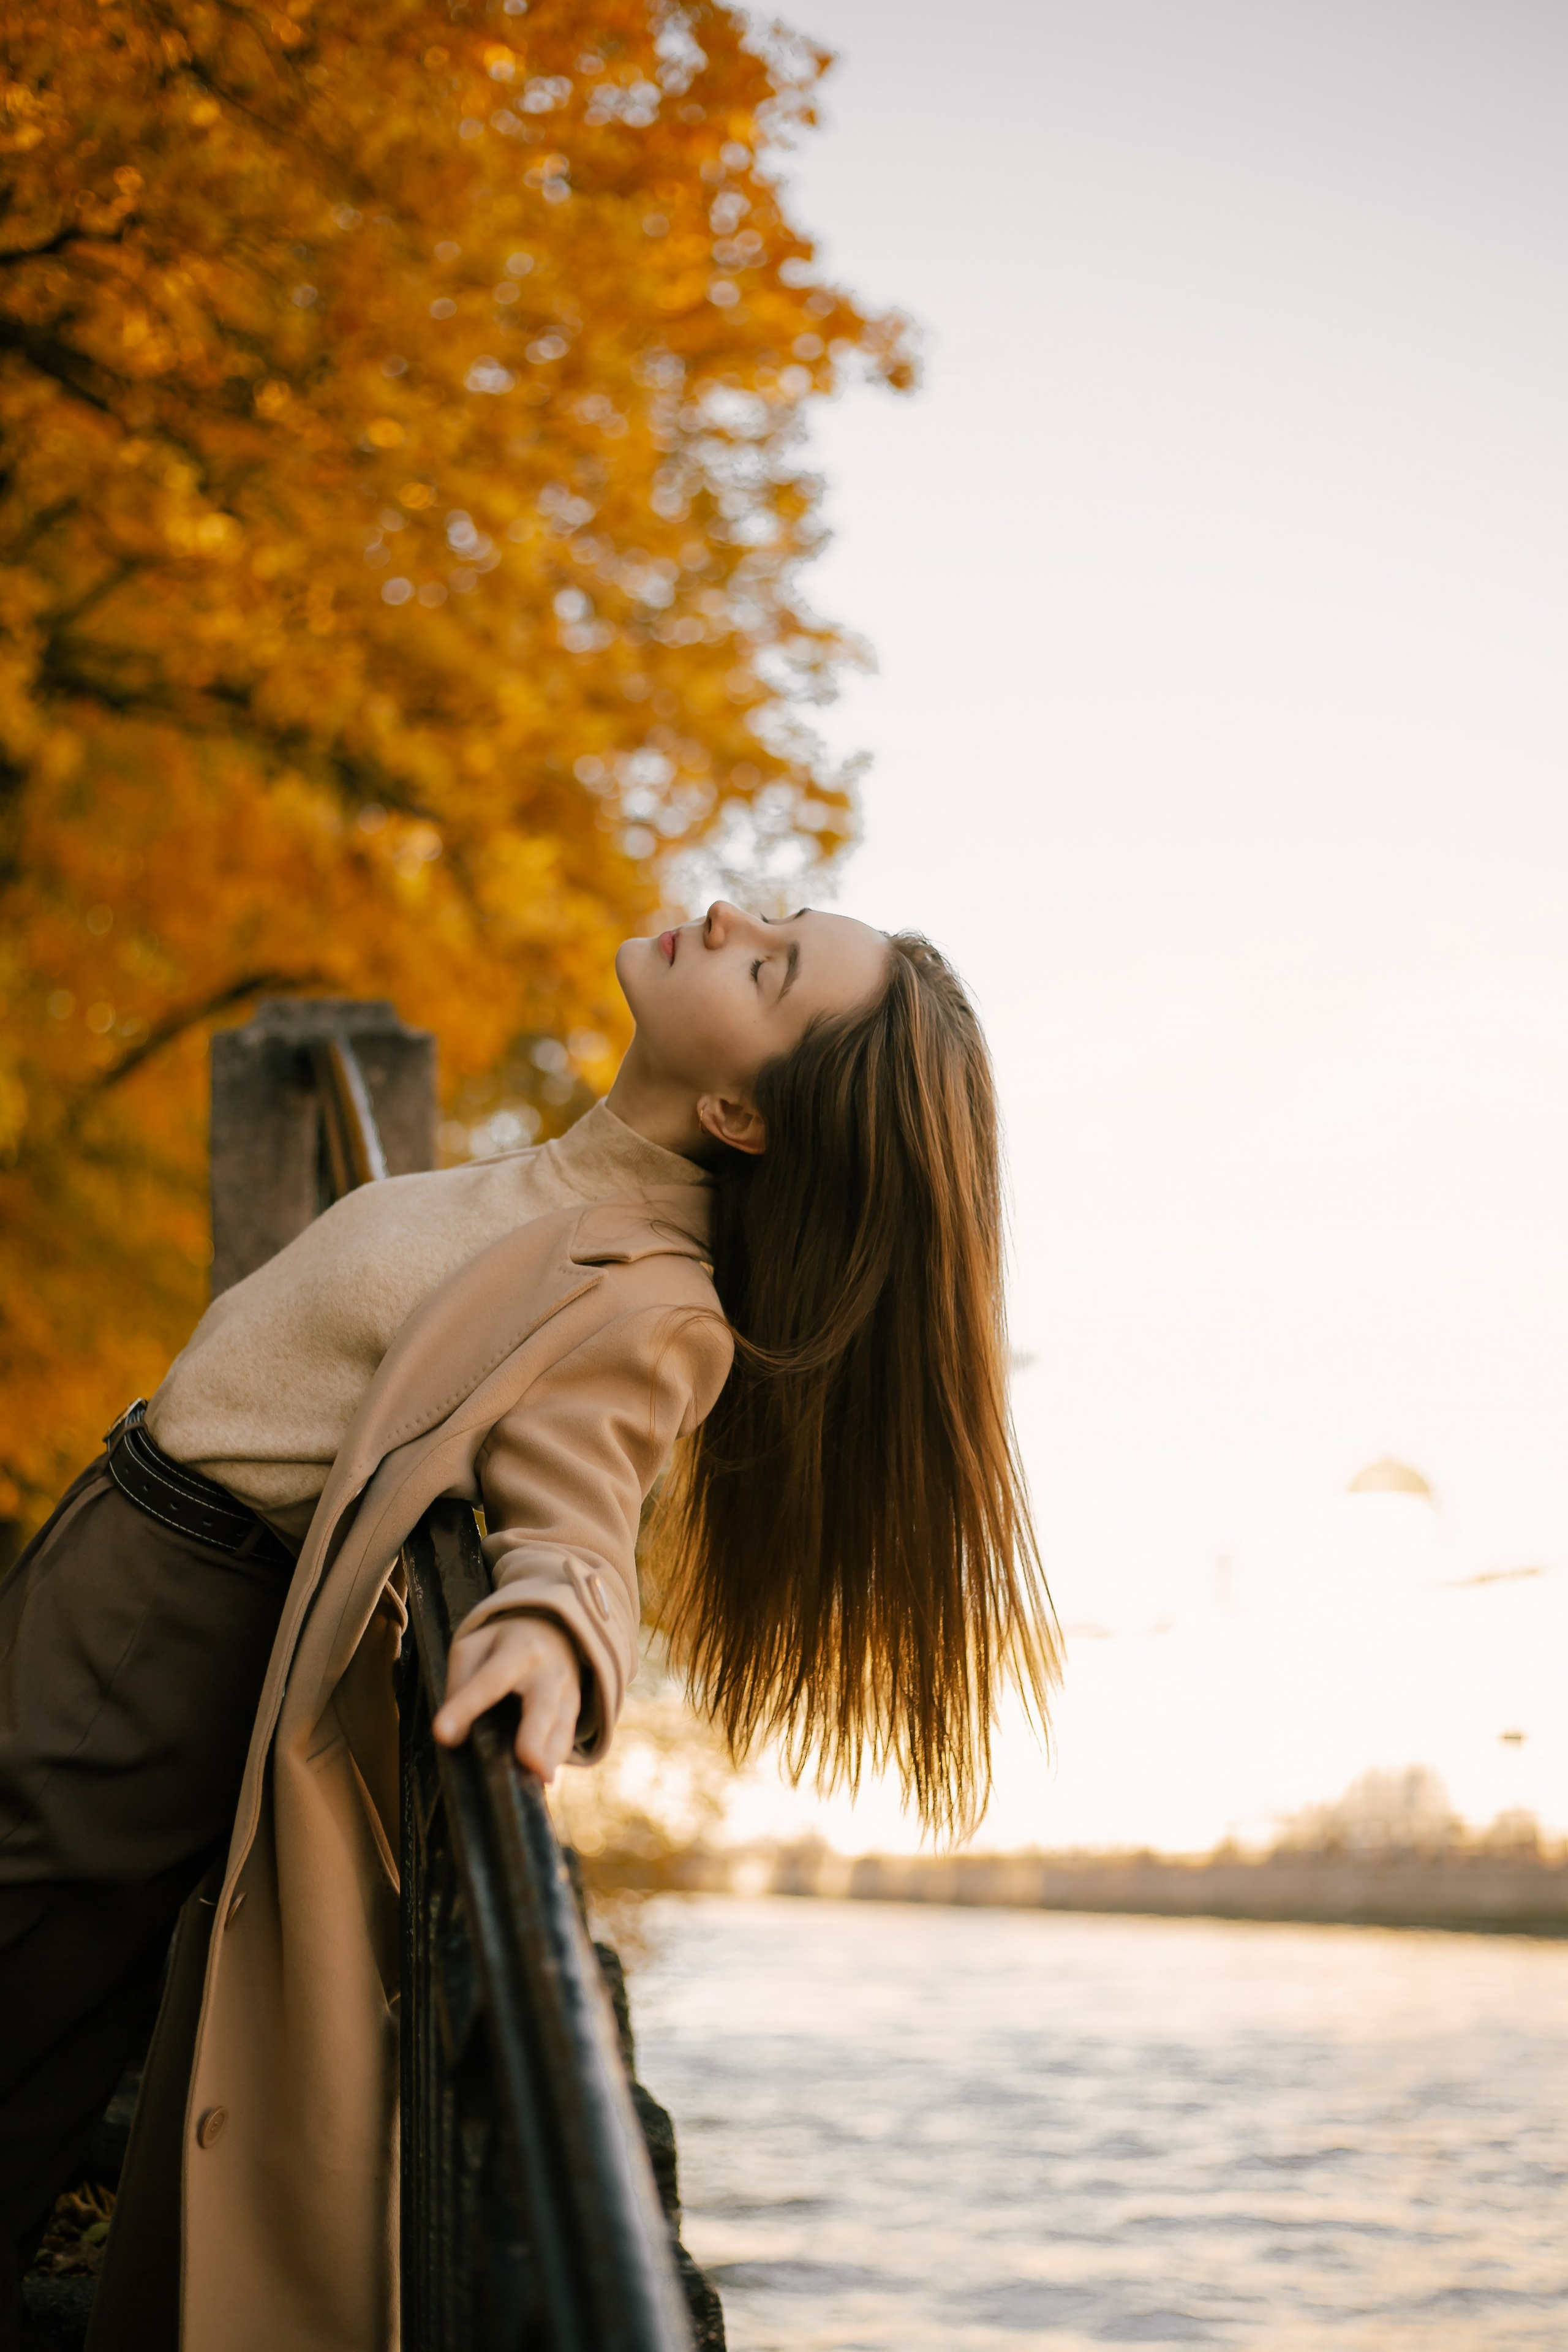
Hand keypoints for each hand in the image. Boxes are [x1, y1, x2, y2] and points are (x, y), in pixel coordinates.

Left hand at [433, 1614, 582, 1780]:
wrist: (553, 1629)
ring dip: (550, 1756)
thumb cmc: (502, 1645)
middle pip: (542, 1706)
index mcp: (517, 1649)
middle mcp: (548, 1671)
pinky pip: (566, 1739)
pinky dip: (555, 1758)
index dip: (465, 1707)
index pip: (489, 1681)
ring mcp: (568, 1692)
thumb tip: (451, 1738)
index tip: (441, 1733)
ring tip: (540, 1779)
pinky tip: (542, 1775)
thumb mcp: (473, 1649)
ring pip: (561, 1728)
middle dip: (535, 1736)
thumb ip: (459, 1686)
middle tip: (528, 1762)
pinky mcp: (575, 1711)